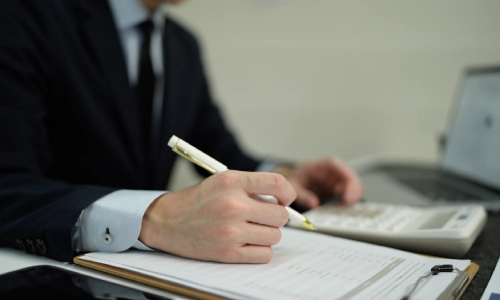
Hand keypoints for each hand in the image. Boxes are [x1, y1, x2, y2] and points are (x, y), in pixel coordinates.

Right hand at [139, 171, 295, 263]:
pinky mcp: (227, 252)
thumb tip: (284, 202)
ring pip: (275, 236)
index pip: (278, 184)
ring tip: (250, 229)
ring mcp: (230, 231)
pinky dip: (260, 250)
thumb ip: (252, 187)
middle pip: (280, 215)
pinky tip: (247, 243)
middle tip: (262, 217)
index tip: (284, 199)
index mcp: (232, 182)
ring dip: (267, 234)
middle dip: (275, 217)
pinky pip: (264, 254)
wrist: (166, 221)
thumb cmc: (197, 200)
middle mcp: (233, 205)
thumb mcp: (222, 181)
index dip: (288, 193)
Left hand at [277, 157, 361, 209]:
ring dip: (351, 196)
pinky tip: (341, 209)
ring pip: (350, 186)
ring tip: (345, 208)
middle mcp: (331, 172)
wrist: (291, 185)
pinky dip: (347, 202)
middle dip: (353, 187)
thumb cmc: (295, 181)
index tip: (348, 185)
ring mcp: (335, 181)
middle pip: (347, 175)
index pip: (335, 164)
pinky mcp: (337, 190)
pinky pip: (346, 195)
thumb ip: (303, 195)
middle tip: (350, 201)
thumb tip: (314, 204)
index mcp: (319, 166)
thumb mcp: (294, 187)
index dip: (345, 173)